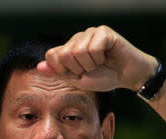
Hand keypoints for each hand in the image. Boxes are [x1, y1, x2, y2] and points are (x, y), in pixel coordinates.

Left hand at [37, 25, 156, 91]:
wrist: (127, 77)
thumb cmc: (104, 78)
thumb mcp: (77, 80)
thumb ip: (59, 73)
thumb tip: (39, 66)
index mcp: (69, 49)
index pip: (51, 55)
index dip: (62, 70)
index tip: (77, 74)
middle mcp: (77, 38)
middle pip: (63, 54)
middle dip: (77, 69)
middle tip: (90, 69)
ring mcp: (89, 33)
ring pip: (78, 51)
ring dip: (90, 64)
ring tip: (100, 63)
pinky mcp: (103, 32)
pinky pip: (93, 47)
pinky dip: (100, 58)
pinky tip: (107, 56)